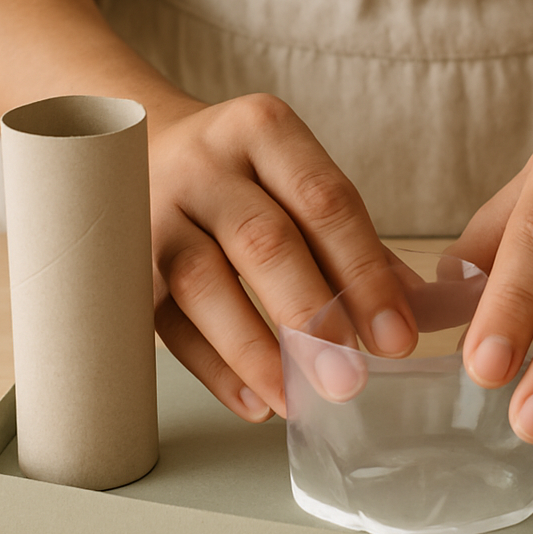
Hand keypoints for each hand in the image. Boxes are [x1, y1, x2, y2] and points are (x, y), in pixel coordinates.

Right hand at [148, 93, 417, 421]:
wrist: (142, 150)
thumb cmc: (240, 177)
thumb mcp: (294, 180)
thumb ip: (350, 240)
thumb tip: (412, 310)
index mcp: (263, 131)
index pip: (325, 201)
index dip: (365, 273)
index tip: (397, 337)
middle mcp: (204, 165)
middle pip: (263, 241)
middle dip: (312, 315)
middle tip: (349, 379)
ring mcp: (153, 211)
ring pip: (204, 284)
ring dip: (258, 351)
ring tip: (302, 400)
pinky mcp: (120, 264)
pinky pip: (167, 323)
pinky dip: (214, 369)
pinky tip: (257, 402)